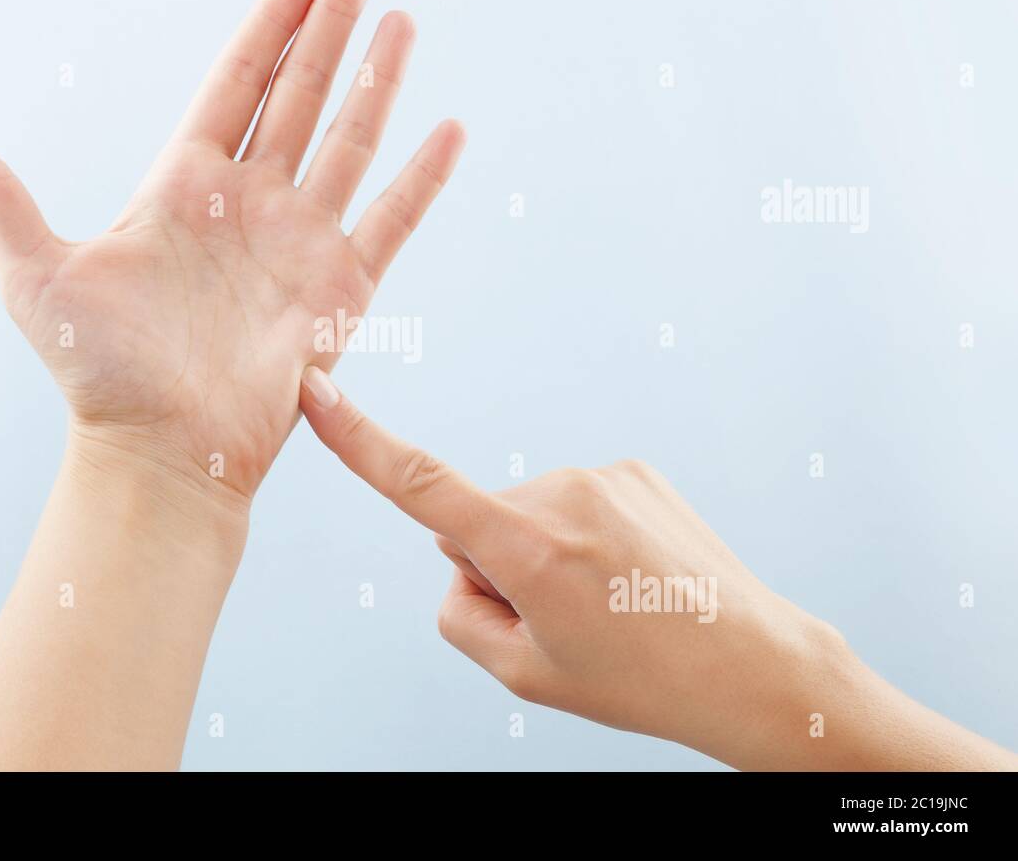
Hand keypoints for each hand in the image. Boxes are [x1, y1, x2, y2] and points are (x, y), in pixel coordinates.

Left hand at [0, 0, 464, 508]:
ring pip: (350, 143)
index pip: (236, 84)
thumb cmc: (100, 375)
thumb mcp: (37, 277)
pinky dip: (421, 177)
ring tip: (404, 22)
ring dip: (378, 83)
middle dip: (333, 29)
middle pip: (300, 95)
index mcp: (185, 187)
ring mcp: (300, 243)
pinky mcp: (340, 290)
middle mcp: (250, 205)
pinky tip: (448, 130)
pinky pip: (392, 220)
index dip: (269, 29)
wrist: (164, 453)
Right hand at [297, 366, 1017, 769]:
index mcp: (526, 547)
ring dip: (546, 549)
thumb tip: (460, 559)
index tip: (316, 388)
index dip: (358, 439)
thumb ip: (459, 613)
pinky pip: (572, 499)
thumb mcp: (523, 674)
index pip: (420, 485)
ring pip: (528, 510)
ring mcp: (603, 474)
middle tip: (567, 616)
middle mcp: (560, 493)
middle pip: (479, 522)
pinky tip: (630, 572)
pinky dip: (585, 533)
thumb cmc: (636, 678)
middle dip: (500, 563)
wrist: (750, 664)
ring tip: (610, 599)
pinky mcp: (633, 468)